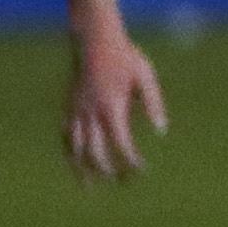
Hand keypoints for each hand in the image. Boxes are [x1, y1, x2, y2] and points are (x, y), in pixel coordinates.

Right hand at [64, 24, 168, 180]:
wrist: (94, 39)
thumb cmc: (125, 56)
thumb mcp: (145, 76)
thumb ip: (153, 104)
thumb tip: (161, 131)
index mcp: (112, 107)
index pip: (120, 144)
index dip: (129, 160)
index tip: (141, 170)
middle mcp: (90, 112)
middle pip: (95, 152)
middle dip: (108, 170)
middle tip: (123, 182)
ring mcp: (76, 110)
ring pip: (75, 147)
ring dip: (82, 169)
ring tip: (90, 187)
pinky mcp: (69, 106)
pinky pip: (66, 135)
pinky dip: (69, 151)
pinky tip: (74, 162)